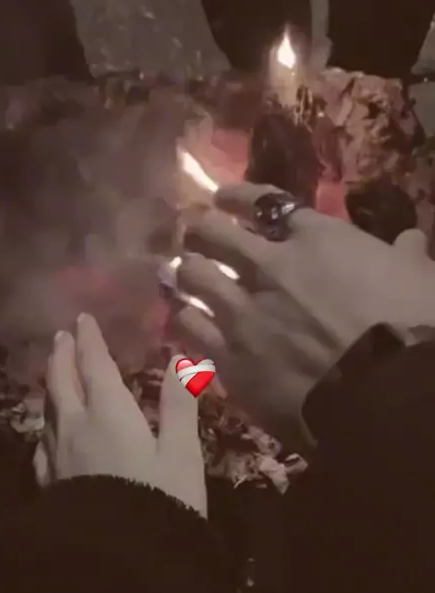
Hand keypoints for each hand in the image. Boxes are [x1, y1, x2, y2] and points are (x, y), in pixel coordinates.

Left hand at [36, 313, 206, 516]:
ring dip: (52, 385)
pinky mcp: (50, 483)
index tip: (84, 319)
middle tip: (62, 337)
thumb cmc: (160, 500)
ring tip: (55, 375)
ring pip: (48, 409)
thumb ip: (179, 404)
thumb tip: (179, 359)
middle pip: (62, 382)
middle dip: (63, 356)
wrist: (119, 561)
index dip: (89, 341)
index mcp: (108, 413)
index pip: (94, 366)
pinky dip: (47, 423)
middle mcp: (75, 427)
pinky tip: (48, 432)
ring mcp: (56, 456)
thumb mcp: (181, 452)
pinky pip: (42, 441)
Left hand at [173, 182, 434, 452]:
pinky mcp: (230, 359)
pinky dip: (183, 321)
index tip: (222, 198)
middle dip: (199, 230)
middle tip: (192, 233)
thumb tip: (411, 241)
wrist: (387, 395)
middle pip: (214, 234)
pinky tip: (181, 321)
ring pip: (192, 278)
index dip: (237, 197)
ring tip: (180, 275)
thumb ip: (407, 258)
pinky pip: (188, 330)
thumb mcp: (423, 281)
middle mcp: (269, 267)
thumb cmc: (414, 328)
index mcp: (318, 240)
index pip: (266, 203)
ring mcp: (243, 313)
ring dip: (186, 272)